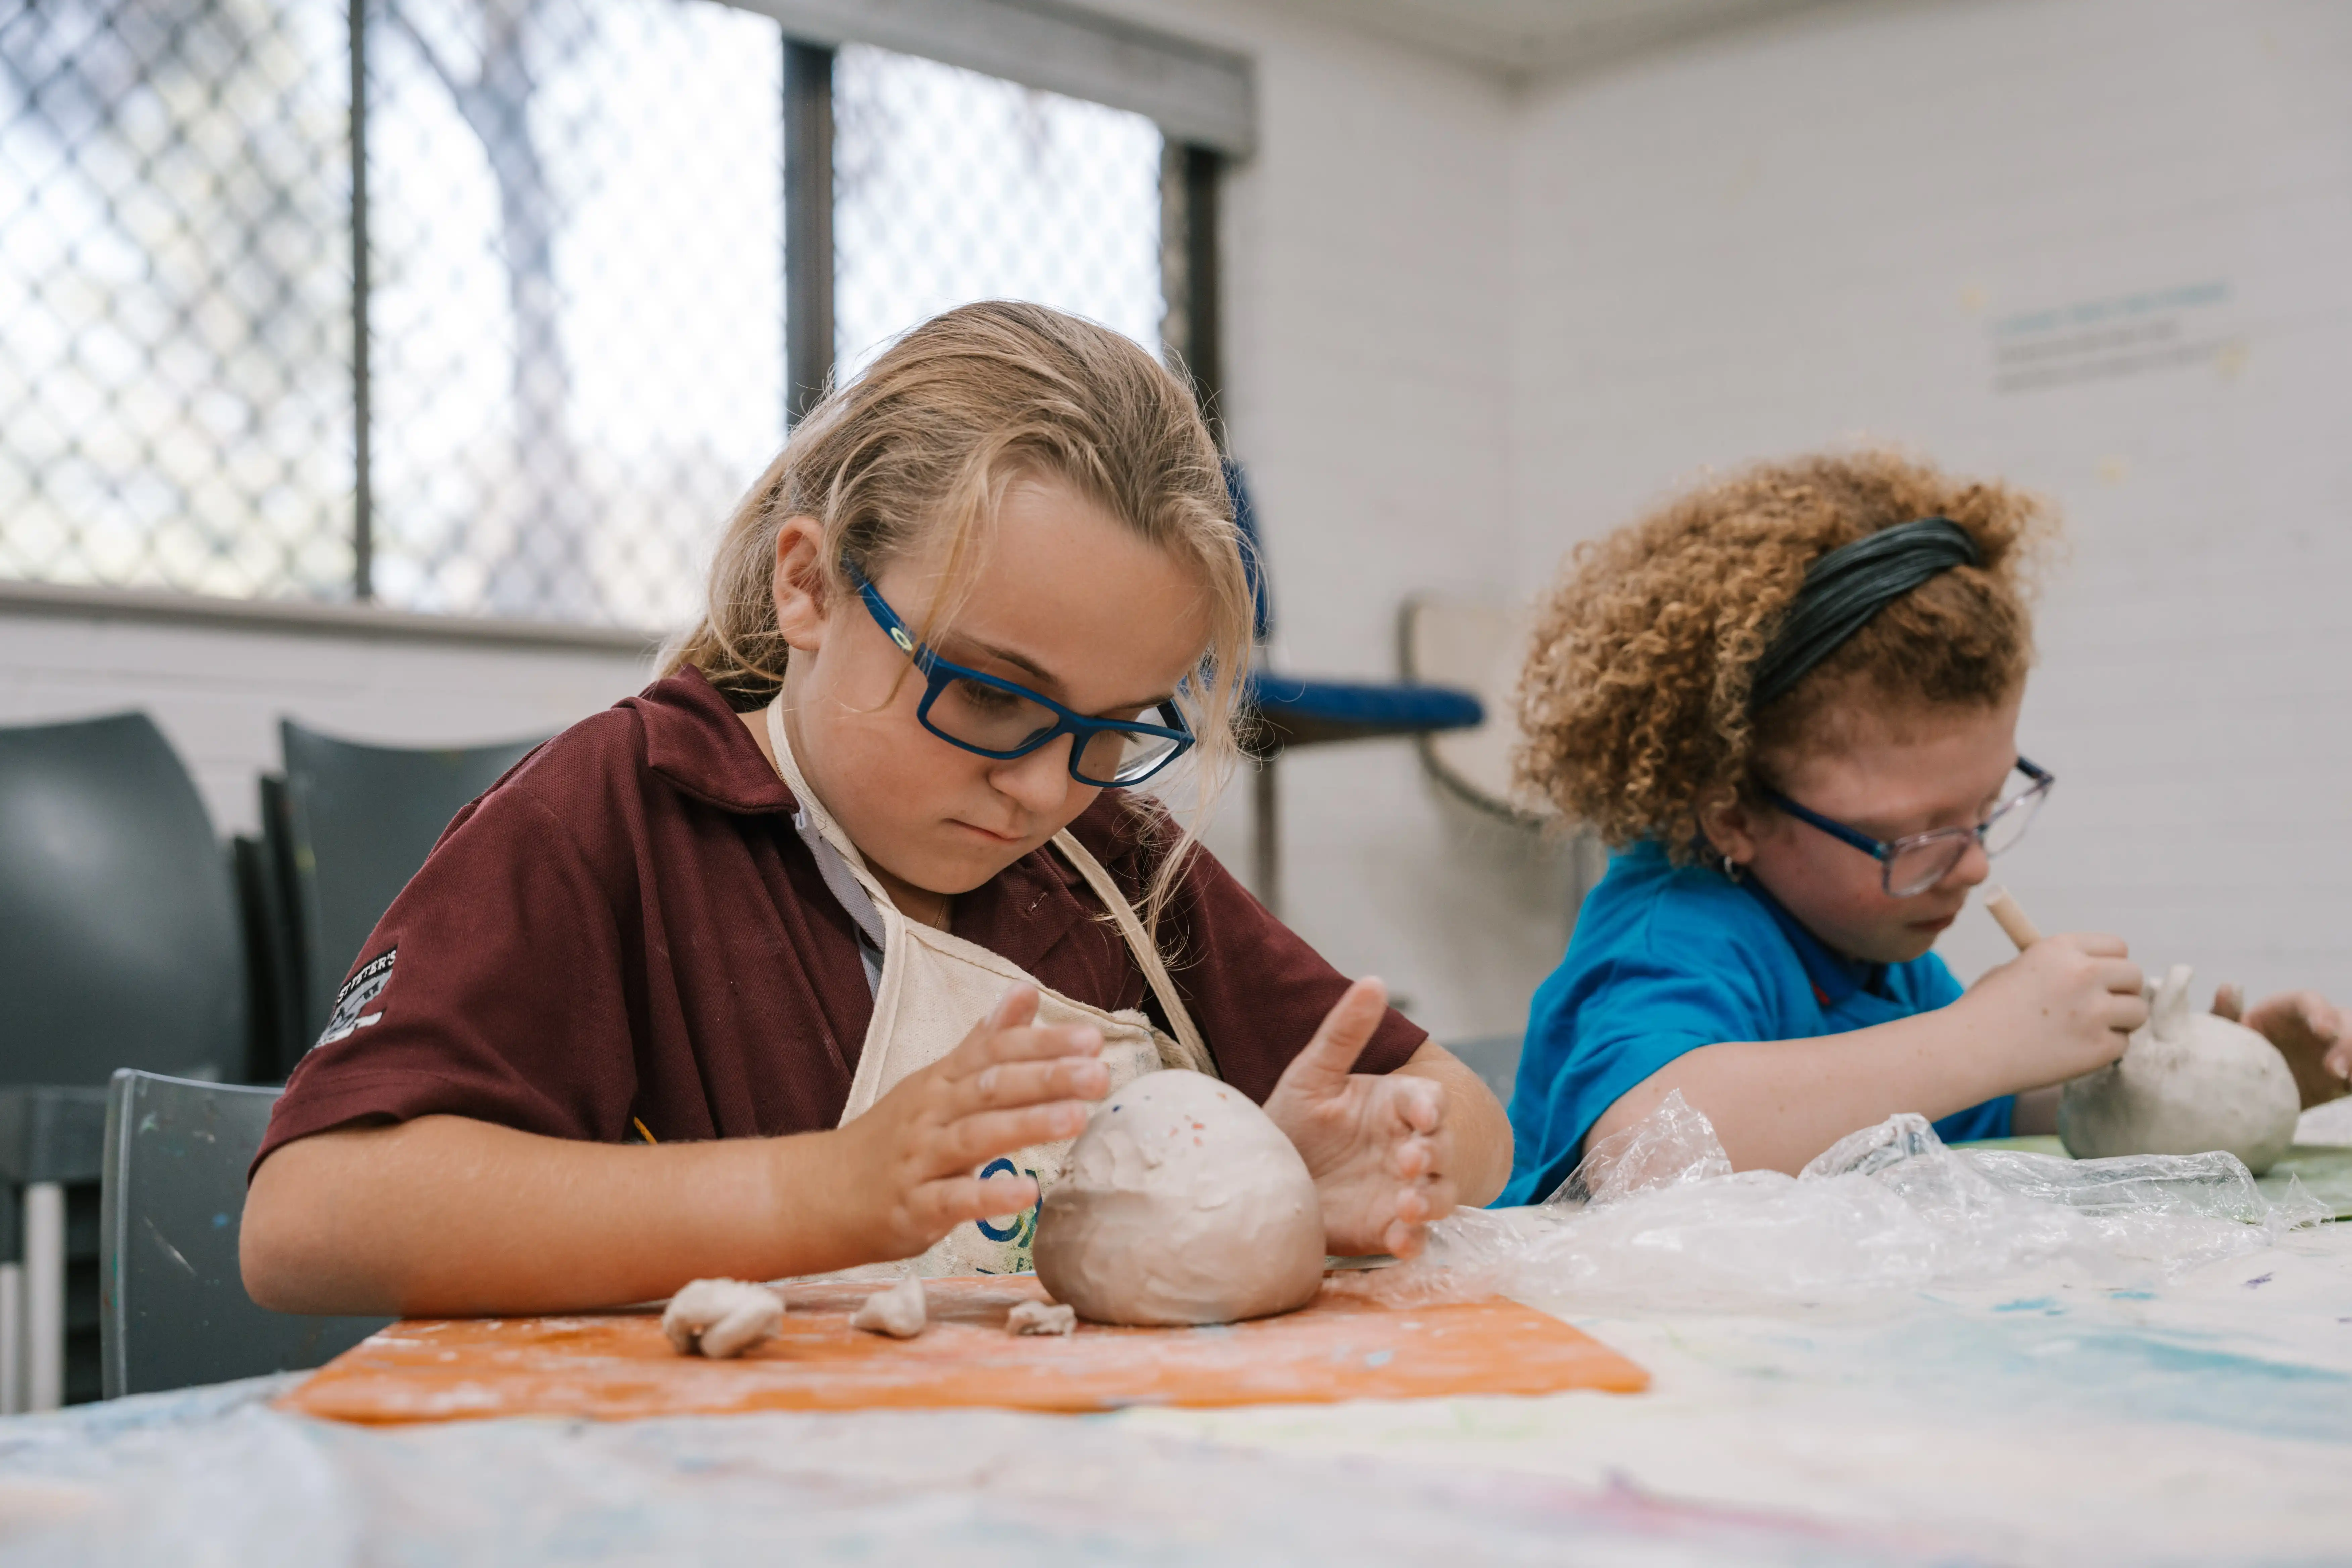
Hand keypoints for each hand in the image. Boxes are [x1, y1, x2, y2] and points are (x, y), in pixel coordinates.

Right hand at [833, 986, 1107, 1262]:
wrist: (819, 1194)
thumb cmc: (895, 1137)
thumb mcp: (937, 1082)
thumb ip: (984, 1042)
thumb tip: (1025, 992)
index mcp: (942, 1081)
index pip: (995, 1051)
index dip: (1044, 1043)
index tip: (1093, 1038)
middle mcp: (931, 1113)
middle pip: (990, 1087)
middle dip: (1047, 1078)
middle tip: (1099, 1073)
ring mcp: (920, 1160)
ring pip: (975, 1137)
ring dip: (1027, 1125)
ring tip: (1076, 1119)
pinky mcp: (913, 1208)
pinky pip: (953, 1200)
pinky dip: (989, 1195)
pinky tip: (1028, 1193)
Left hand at [1262, 977, 1454, 1258]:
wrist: (1267, 1180)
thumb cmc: (1296, 1122)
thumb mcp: (1313, 1075)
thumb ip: (1343, 1032)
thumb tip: (1374, 980)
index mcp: (1394, 1107)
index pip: (1429, 1102)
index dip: (1430, 1108)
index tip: (1419, 1116)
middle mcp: (1407, 1148)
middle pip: (1442, 1149)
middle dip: (1433, 1154)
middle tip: (1407, 1160)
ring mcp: (1402, 1191)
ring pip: (1439, 1195)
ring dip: (1431, 1200)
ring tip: (1408, 1204)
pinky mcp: (1388, 1228)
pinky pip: (1415, 1238)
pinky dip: (1413, 1241)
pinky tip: (1399, 1239)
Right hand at [1967, 932, 2146, 1088]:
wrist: (1968, 1050)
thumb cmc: (1984, 1010)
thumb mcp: (2016, 968)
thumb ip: (2057, 967)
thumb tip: (2091, 971)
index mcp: (2060, 948)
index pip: (2116, 947)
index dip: (2109, 963)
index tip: (2100, 978)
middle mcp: (2083, 974)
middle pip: (2133, 976)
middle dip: (2121, 991)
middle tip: (2101, 1006)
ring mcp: (2094, 1012)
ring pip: (2136, 1011)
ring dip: (2120, 1021)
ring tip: (2090, 1030)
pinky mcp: (2099, 1048)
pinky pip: (2122, 1044)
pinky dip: (2104, 1049)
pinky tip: (2075, 1050)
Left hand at [2215, 985, 2351, 1107]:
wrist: (2248, 1096)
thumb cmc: (2237, 1058)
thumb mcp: (2229, 1039)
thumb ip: (2226, 1015)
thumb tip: (2228, 987)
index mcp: (2289, 1011)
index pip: (2310, 1001)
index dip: (2320, 1013)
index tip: (2322, 1031)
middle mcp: (2318, 1025)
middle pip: (2344, 1022)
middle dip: (2346, 1043)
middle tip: (2334, 1070)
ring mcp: (2336, 1048)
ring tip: (2343, 1081)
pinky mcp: (2346, 1074)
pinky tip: (2348, 1087)